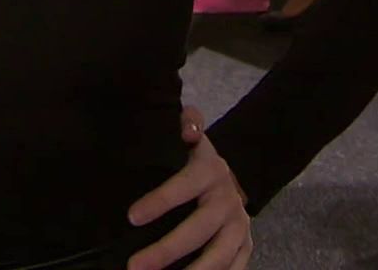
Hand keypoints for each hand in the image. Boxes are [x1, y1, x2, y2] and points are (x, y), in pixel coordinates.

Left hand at [126, 107, 251, 269]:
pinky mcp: (245, 247)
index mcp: (211, 171)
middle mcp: (228, 201)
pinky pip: (233, 269)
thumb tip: (188, 127)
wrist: (234, 179)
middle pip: (199, 229)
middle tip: (135, 266)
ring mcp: (240, 227)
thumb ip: (188, 123)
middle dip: (166, 250)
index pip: (185, 185)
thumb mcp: (193, 138)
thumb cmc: (197, 161)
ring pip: (219, 256)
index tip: (132, 217)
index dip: (160, 200)